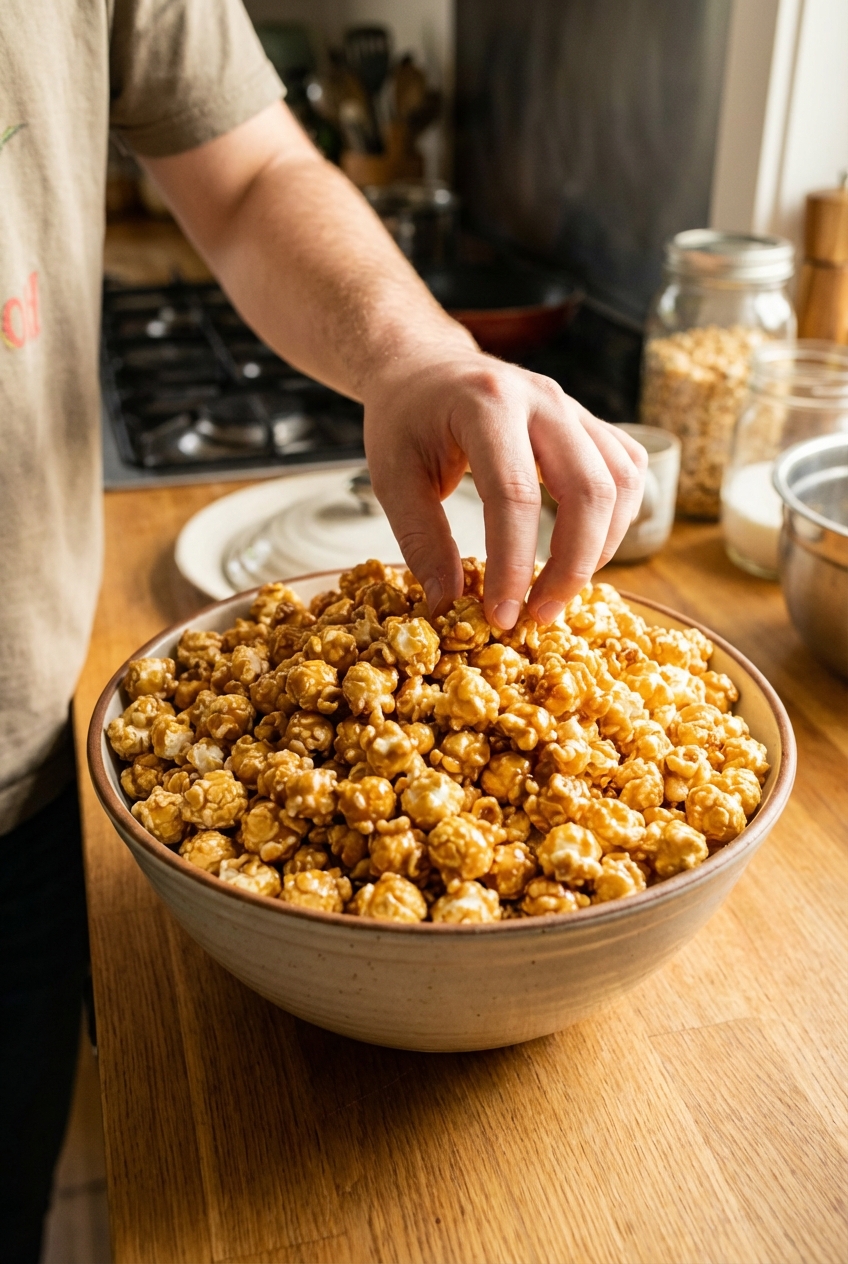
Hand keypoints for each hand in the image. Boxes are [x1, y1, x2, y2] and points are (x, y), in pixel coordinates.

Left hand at [363, 351, 647, 629]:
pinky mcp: (590, 421)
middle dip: (571, 565)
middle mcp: (542, 398)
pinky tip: (583, 549)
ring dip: (600, 548)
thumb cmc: (405, 420)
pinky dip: (617, 519)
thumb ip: (421, 540)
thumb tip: (450, 605)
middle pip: (588, 490)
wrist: (424, 365)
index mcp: (486, 404)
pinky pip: (627, 471)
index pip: (515, 495)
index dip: (513, 564)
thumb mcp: (393, 477)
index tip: (501, 614)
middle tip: (538, 615)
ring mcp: (574, 407)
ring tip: (559, 590)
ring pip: (620, 483)